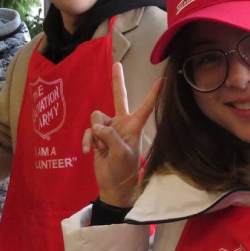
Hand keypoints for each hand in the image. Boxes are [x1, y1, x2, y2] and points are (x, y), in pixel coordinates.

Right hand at [82, 62, 160, 207]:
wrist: (113, 186)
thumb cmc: (125, 170)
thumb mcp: (122, 154)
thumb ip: (110, 136)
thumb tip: (97, 127)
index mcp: (134, 126)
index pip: (145, 107)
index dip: (153, 94)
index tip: (162, 80)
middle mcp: (122, 123)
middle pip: (118, 97)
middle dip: (117, 81)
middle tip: (117, 64)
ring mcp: (108, 128)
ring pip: (97, 116)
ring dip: (96, 133)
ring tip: (101, 147)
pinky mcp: (97, 136)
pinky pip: (89, 130)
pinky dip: (88, 140)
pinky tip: (88, 151)